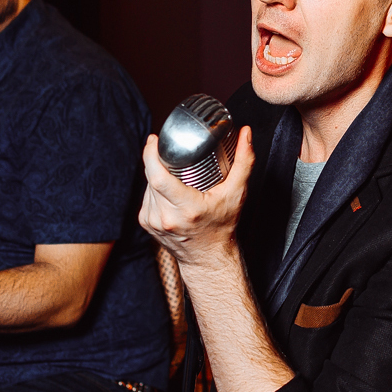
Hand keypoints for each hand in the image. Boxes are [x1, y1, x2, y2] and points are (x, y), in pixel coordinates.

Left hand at [138, 126, 254, 266]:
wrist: (208, 257)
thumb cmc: (222, 226)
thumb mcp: (237, 194)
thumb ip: (244, 162)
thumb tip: (245, 134)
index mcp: (186, 209)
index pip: (158, 178)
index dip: (151, 155)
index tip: (154, 140)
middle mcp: (166, 217)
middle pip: (152, 177)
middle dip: (157, 160)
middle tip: (168, 151)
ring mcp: (153, 221)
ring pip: (147, 185)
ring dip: (156, 174)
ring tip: (172, 172)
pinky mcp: (146, 222)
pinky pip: (147, 195)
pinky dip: (154, 188)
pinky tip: (167, 189)